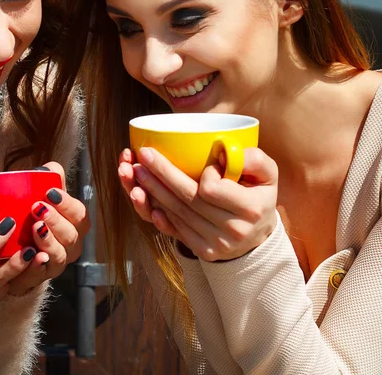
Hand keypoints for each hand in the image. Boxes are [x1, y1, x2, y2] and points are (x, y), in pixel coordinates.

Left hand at [7, 161, 89, 295]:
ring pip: (58, 256)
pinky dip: (35, 267)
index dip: (67, 204)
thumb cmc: (30, 215)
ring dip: (48, 242)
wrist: (11, 246)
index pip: (80, 214)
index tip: (50, 192)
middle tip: (38, 208)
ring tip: (35, 228)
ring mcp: (55, 264)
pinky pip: (38, 276)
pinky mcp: (36, 278)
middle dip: (56, 221)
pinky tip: (30, 255)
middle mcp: (70, 246)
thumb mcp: (39, 194)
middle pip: (71, 236)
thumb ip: (47, 178)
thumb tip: (50, 168)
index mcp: (75, 224)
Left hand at [121, 146, 277, 260]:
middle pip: (187, 198)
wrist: (259, 234)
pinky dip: (157, 210)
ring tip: (136, 170)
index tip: (206, 166)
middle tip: (144, 155)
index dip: (204, 174)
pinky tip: (143, 195)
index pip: (212, 189)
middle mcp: (234, 230)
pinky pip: (175, 227)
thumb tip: (224, 154)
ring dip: (152, 190)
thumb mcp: (267, 173)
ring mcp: (217, 244)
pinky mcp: (203, 251)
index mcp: (251, 208)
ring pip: (176, 212)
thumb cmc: (259, 194)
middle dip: (161, 174)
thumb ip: (253, 159)